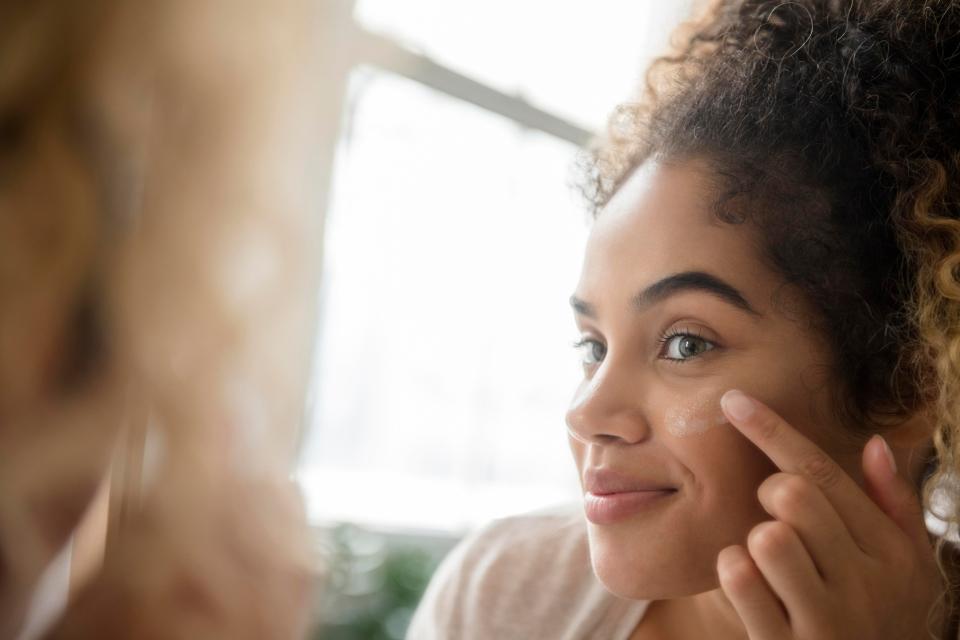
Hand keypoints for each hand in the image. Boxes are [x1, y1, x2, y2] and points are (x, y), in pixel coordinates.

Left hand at [715, 389, 943, 639]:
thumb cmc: (882, 619)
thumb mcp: (907, 568)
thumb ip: (894, 505)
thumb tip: (875, 442)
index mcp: (891, 553)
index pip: (823, 473)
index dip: (772, 430)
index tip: (733, 399)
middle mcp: (864, 582)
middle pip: (793, 494)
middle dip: (769, 495)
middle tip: (776, 519)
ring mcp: (826, 619)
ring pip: (766, 535)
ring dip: (754, 541)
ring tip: (770, 564)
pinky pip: (740, 579)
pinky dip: (733, 572)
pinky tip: (750, 587)